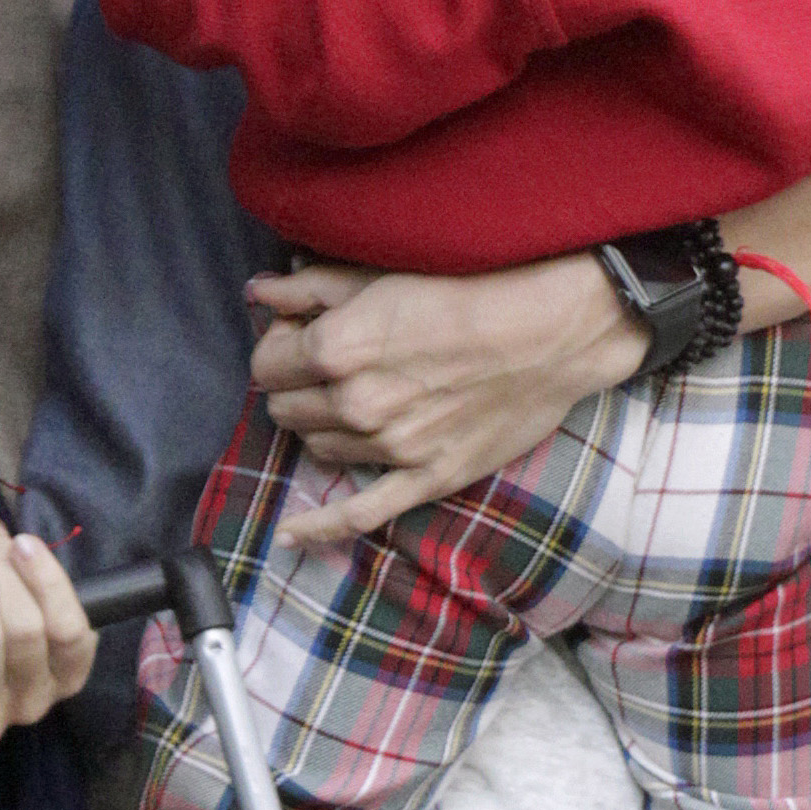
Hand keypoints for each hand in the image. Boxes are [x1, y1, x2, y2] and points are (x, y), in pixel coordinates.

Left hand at [247, 252, 648, 543]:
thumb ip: (309, 288)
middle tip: (323, 369)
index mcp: (336, 349)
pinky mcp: (426, 477)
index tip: (299, 338)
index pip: (265, 366)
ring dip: (319, 429)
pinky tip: (290, 535)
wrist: (554, 330)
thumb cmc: (472, 288)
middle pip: (284, 410)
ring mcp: (391, 447)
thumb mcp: (382, 274)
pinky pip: (359, 514)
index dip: (278, 350)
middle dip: (294, 390)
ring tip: (348, 403)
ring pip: (317, 450)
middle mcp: (355, 404)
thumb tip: (257, 292)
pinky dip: (319, 526)